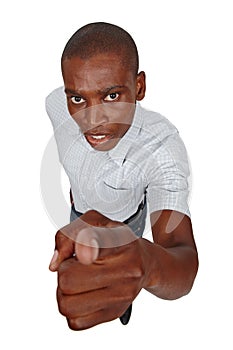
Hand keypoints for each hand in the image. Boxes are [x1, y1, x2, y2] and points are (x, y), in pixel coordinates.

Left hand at [49, 210, 149, 329]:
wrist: (144, 262)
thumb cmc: (116, 241)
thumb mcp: (94, 223)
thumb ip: (68, 235)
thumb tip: (55, 263)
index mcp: (120, 240)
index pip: (101, 243)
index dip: (87, 248)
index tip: (83, 253)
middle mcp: (126, 269)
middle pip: (68, 279)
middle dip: (64, 271)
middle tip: (75, 264)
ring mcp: (122, 294)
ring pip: (67, 304)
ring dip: (64, 292)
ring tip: (78, 279)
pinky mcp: (115, 313)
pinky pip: (75, 321)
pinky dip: (72, 308)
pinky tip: (83, 294)